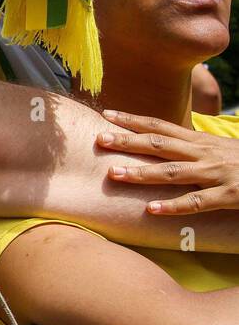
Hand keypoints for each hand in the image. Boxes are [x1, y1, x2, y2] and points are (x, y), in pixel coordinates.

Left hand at [99, 110, 238, 213]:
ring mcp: (215, 173)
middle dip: (128, 141)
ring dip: (142, 173)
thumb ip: (189, 146)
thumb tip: (162, 141)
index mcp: (199, 141)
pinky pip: (197, 202)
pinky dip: (174, 206)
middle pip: (159, 144)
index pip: (160, 126)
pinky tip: (152, 210)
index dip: (133, 120)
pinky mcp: (229, 194)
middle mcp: (203, 153)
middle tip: (99, 139)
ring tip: (114, 174)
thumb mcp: (216, 148)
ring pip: (172, 172)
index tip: (106, 114)